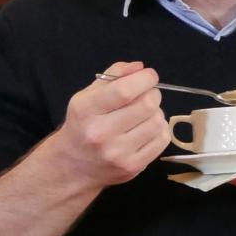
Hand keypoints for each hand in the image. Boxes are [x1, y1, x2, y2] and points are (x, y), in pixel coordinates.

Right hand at [50, 61, 169, 188]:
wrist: (73, 166)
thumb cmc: (83, 124)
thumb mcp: (88, 96)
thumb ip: (113, 76)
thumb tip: (140, 68)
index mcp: (86, 110)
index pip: (125, 91)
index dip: (144, 79)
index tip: (149, 76)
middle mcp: (100, 133)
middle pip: (147, 105)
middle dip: (152, 94)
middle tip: (146, 95)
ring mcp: (118, 153)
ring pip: (158, 122)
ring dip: (156, 113)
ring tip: (143, 115)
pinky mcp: (133, 167)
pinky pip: (163, 139)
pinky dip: (159, 130)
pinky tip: (146, 129)